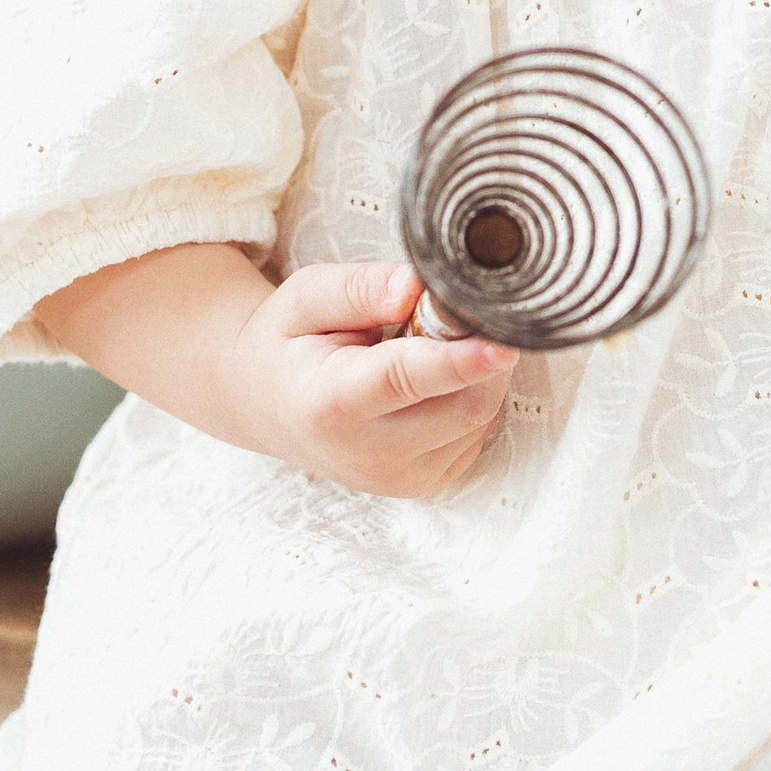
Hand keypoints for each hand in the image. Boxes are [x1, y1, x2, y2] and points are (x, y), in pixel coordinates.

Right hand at [218, 260, 517, 497]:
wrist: (266, 406)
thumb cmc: (289, 343)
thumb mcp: (307, 297)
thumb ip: (361, 288)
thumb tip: (415, 285)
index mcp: (329, 402)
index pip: (406, 380)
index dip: (460, 361)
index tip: (504, 343)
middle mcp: (365, 453)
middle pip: (461, 406)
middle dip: (478, 355)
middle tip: (448, 318)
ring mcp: (395, 478)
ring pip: (477, 420)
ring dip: (477, 377)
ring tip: (425, 351)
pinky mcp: (420, 485)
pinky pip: (475, 436)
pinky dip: (470, 400)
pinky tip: (433, 383)